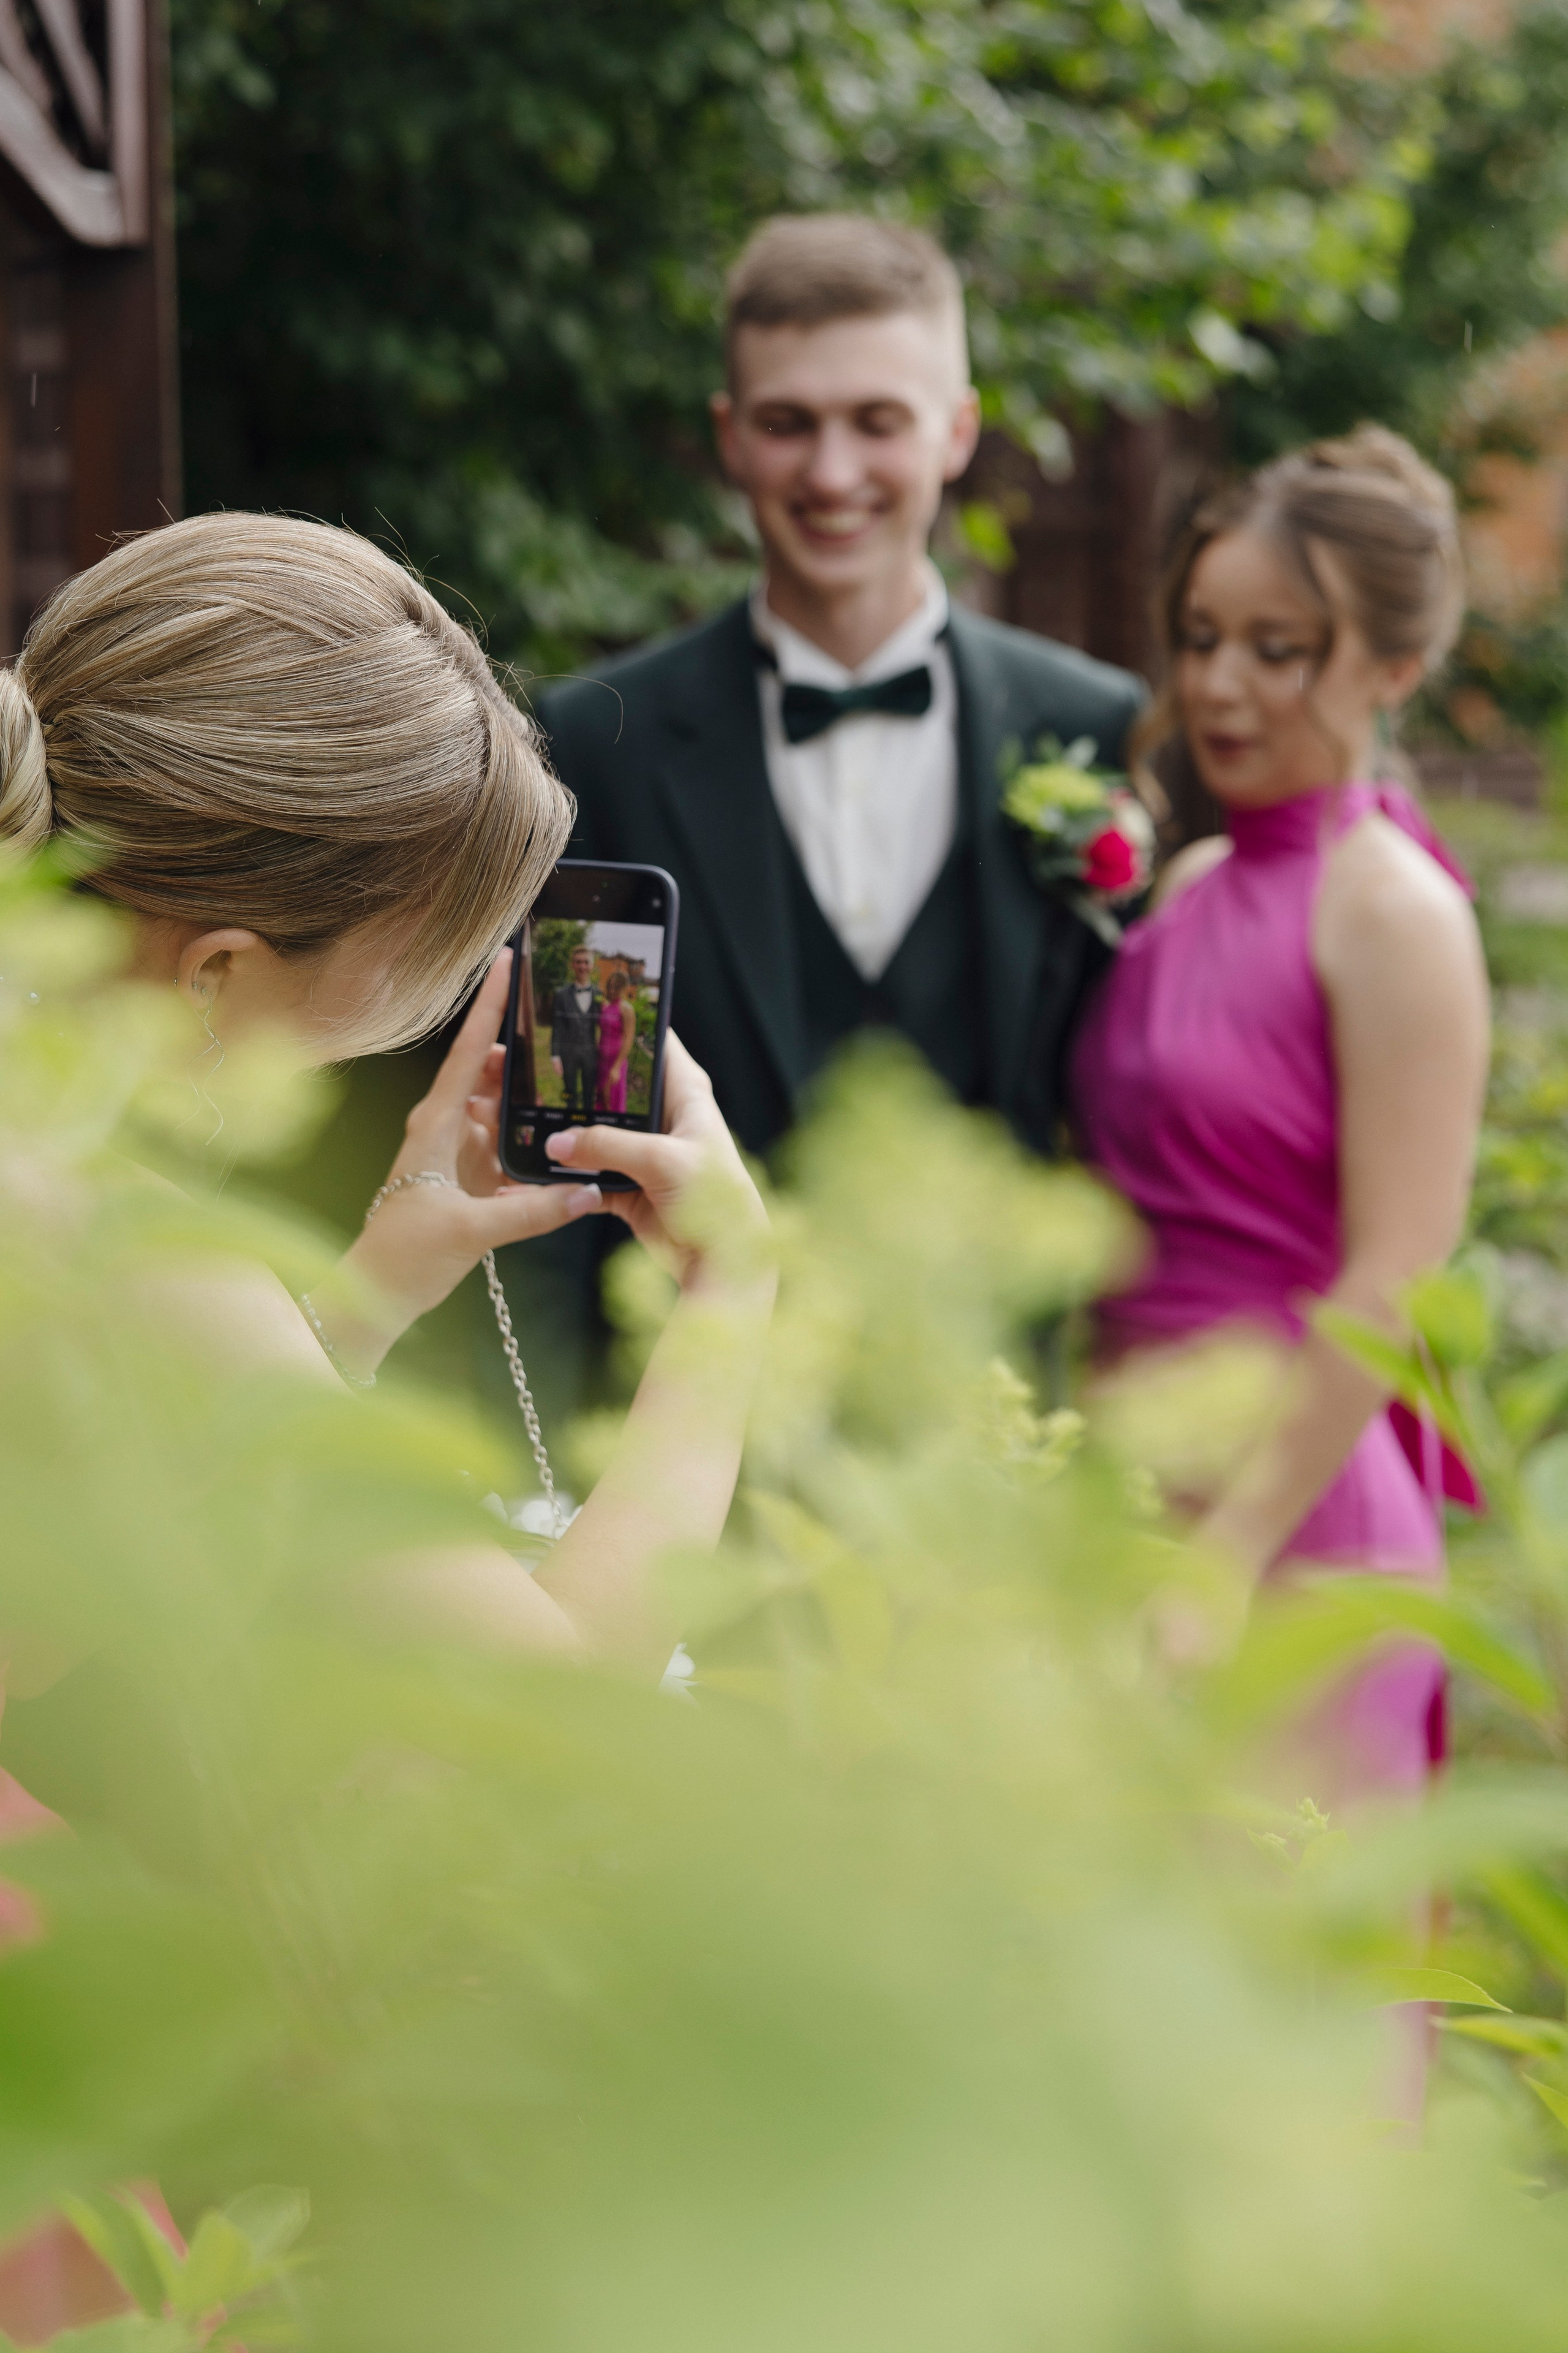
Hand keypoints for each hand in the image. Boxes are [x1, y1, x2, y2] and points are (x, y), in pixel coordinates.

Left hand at [315, 953, 605, 1375]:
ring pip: (503, 1109)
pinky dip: (532, 1138)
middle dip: (527, 1051)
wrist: (376, 1294)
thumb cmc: (404, 1254)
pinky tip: (563, 1139)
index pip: (468, 1049)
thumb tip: (587, 1193)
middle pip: (492, 1073)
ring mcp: (459, 1152)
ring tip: (576, 1080)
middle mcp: (447, 1127)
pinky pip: (508, 1145)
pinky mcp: (471, 1178)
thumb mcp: (472, 1230)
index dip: (491, 1004)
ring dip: (532, 1098)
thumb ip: (533, 1212)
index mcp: (437, 1122)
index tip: (509, 959)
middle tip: (570, 1026)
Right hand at [543, 1033, 768, 1289]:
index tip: (579, 1010)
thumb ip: (608, 1146)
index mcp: (685, 1094)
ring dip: (560, 1134)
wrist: (722, 1262)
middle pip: (610, 1087)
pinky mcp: (626, 1185)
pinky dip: (561, 1179)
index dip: (620, 1023)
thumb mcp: (663, 1162)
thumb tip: (556, 1143)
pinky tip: (530, 1177)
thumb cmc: (716, 1203)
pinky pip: (585, 1175)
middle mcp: (662, 1117)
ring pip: (592, 1132)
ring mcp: (642, 1152)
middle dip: (572, 1084)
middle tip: (526, 1073)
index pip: (654, 1041)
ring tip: (517, 1121)